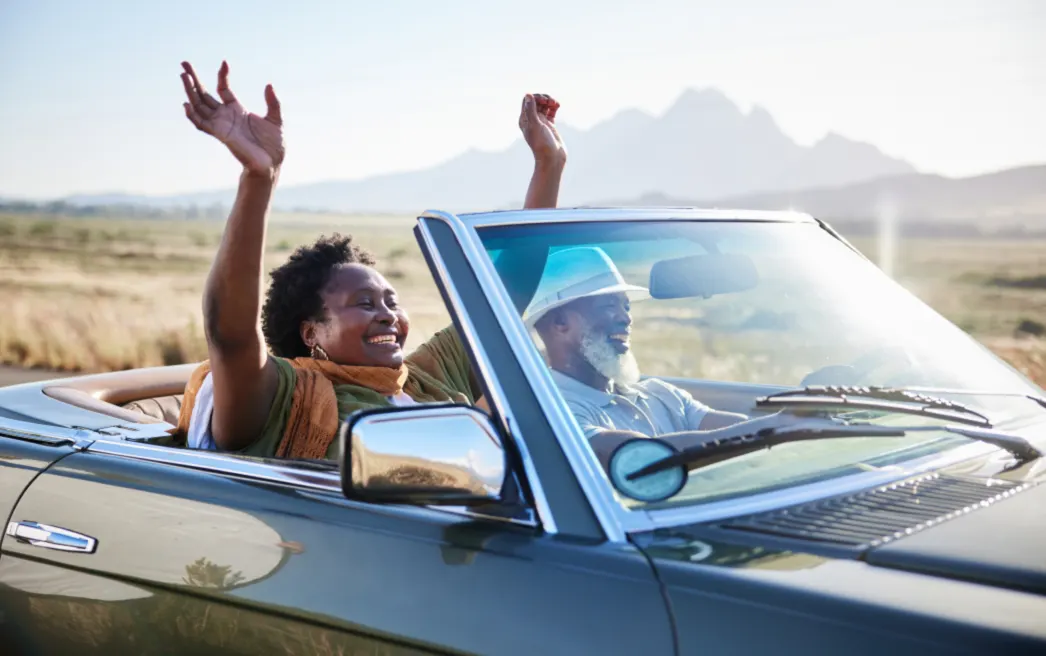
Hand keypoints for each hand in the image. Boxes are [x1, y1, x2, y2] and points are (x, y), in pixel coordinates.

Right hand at [180, 61, 283, 176]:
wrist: (272, 164)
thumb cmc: (273, 145)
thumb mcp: (276, 119)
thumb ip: (273, 102)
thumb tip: (269, 84)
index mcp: (237, 110)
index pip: (223, 89)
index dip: (222, 76)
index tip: (224, 62)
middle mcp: (225, 116)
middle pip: (204, 94)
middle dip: (193, 79)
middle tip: (184, 63)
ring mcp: (221, 125)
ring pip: (199, 106)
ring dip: (190, 92)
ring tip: (183, 76)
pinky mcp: (220, 135)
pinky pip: (201, 124)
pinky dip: (192, 115)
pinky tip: (186, 104)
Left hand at [519, 93, 565, 166]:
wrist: (552, 158)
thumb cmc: (542, 144)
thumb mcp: (535, 125)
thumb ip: (531, 110)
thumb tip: (528, 95)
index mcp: (524, 119)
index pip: (527, 101)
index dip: (536, 97)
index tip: (544, 101)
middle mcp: (531, 120)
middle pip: (536, 101)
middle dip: (544, 98)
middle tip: (551, 102)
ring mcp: (541, 122)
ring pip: (544, 105)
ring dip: (550, 101)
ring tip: (556, 104)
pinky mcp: (550, 125)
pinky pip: (551, 112)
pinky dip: (554, 107)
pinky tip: (557, 106)